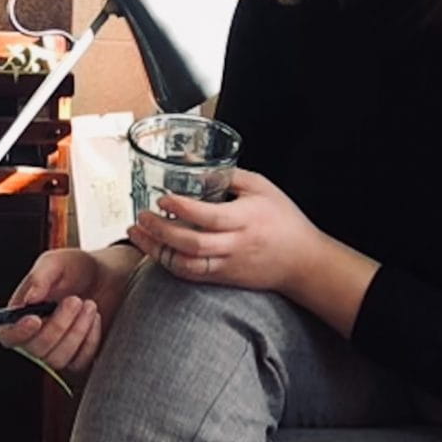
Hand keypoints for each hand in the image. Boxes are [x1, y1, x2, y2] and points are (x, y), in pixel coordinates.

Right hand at [0, 248, 109, 376]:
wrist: (107, 275)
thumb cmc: (77, 268)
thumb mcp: (57, 262)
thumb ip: (40, 277)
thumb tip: (28, 299)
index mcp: (22, 311)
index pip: (8, 334)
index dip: (18, 333)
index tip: (35, 319)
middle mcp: (36, 334)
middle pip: (35, 348)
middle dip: (58, 325)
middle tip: (75, 300)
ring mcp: (57, 348)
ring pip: (57, 359)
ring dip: (76, 332)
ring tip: (89, 305)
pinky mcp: (77, 356)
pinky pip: (79, 362)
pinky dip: (90, 340)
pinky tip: (95, 319)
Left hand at [128, 167, 325, 294]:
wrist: (304, 262)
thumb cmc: (284, 221)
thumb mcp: (262, 187)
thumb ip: (229, 175)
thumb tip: (195, 163)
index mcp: (245, 220)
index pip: (210, 217)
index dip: (183, 209)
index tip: (163, 198)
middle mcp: (234, 245)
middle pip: (192, 244)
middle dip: (161, 231)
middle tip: (142, 216)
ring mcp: (228, 265)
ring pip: (187, 264)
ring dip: (157, 250)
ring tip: (137, 234)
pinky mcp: (223, 278)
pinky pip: (191, 275)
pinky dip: (169, 263)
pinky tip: (154, 250)